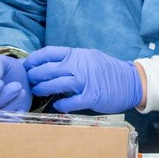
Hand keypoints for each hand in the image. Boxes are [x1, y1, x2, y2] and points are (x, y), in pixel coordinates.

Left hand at [25, 46, 142, 113]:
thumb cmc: (108, 71)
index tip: (26, 66)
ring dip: (42, 89)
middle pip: (47, 69)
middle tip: (28, 82)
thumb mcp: (89, 58)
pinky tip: (58, 105)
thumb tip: (48, 66)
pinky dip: (60, 104)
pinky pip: (69, 102)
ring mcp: (85, 81)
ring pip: (55, 85)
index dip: (33, 60)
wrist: (132, 82)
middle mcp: (80, 65)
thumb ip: (71, 61)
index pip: (48, 52)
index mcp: (78, 54)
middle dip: (33, 77)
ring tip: (38, 92)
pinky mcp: (91, 97)